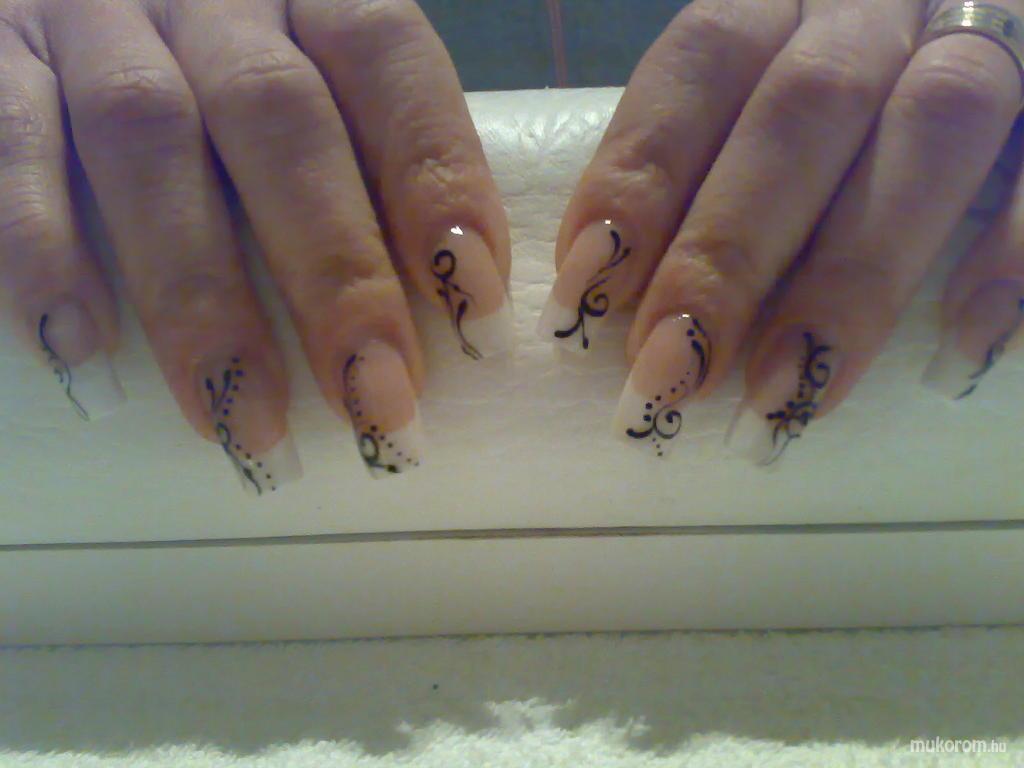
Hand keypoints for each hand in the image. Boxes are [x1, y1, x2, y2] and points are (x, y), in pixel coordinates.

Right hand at [0, 0, 512, 491]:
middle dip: (333, 270)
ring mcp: (92, 18)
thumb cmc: (219, 91)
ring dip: (198, 295)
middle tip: (372, 400)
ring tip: (241, 418)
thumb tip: (449, 312)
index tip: (473, 309)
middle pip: (278, 115)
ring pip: (147, 134)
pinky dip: (43, 246)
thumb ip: (360, 171)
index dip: (436, 179)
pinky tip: (79, 348)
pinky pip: (10, 141)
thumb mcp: (304, 97)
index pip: (388, 60)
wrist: (73, 8)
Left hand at [539, 0, 1023, 463]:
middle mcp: (881, 10)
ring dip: (852, 277)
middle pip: (805, 110)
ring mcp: (986, 42)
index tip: (588, 289)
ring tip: (787, 392)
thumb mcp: (748, 111)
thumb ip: (698, 173)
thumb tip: (605, 296)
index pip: (702, 63)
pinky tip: (957, 351)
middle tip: (670, 371)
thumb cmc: (824, 117)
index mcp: (784, 4)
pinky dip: (1007, 260)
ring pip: (935, 129)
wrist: (954, 58)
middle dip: (729, 253)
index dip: (642, 174)